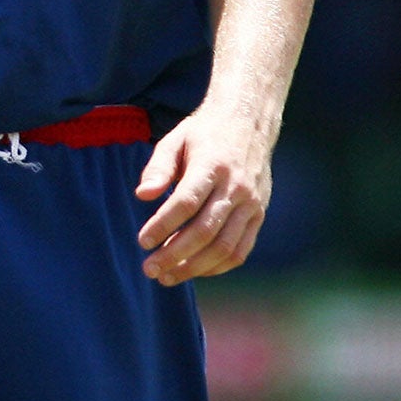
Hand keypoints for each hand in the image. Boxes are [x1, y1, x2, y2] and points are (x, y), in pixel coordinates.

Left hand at [135, 105, 273, 283]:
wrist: (248, 124)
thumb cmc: (202, 134)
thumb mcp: (174, 139)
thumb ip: (157, 167)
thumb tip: (142, 195)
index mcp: (212, 166)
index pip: (186, 203)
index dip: (163, 225)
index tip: (143, 241)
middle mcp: (236, 188)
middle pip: (205, 231)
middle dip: (175, 254)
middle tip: (149, 268)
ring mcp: (251, 204)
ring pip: (225, 247)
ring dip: (194, 267)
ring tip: (166, 276)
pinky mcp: (259, 216)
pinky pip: (240, 250)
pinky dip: (217, 266)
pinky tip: (193, 270)